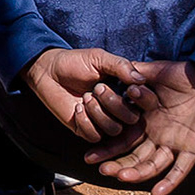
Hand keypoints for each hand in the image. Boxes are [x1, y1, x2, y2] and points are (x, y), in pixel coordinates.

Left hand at [22, 47, 144, 143]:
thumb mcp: (99, 58)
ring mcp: (102, 122)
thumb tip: (140, 78)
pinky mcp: (87, 131)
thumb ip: (120, 66)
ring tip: (85, 97)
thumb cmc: (76, 62)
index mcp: (125, 92)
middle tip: (97, 88)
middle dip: (114, 104)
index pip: (144, 103)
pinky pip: (95, 136)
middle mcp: (118, 109)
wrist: (49, 71)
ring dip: (98, 113)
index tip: (129, 89)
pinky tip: (77, 108)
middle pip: (131, 120)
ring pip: (113, 130)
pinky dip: (85, 122)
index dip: (140, 99)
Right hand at [89, 59, 194, 194]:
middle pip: (135, 156)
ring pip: (153, 165)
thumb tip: (115, 73)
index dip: (107, 147)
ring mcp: (175, 144)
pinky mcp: (193, 149)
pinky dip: (169, 183)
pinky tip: (156, 193)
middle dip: (117, 164)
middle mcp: (159, 135)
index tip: (89, 154)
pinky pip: (180, 170)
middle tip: (101, 169)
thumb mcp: (156, 72)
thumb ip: (135, 74)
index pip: (124, 138)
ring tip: (120, 176)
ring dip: (137, 173)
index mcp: (148, 119)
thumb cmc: (186, 74)